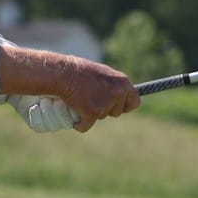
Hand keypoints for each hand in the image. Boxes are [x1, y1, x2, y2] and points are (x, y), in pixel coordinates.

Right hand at [0, 43, 140, 132]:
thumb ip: (113, 85)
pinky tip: (74, 114)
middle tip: (91, 98)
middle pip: (117, 112)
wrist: (62, 73)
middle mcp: (117, 93)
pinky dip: (79, 124)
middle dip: (105, 109)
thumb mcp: (103, 74)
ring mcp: (105, 104)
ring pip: (101, 117)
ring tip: (81, 99)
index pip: (135, 101)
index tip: (119, 107)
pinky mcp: (92, 113)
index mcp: (122, 82)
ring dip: (91, 113)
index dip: (126, 106)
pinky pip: (86, 126)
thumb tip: (120, 96)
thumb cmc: (79, 71)